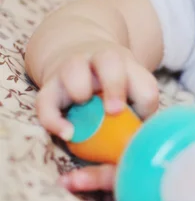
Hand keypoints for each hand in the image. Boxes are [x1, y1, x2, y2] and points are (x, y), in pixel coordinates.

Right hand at [35, 41, 158, 146]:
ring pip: (73, 68)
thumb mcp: (133, 94)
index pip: (144, 81)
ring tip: (87, 116)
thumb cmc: (116, 87)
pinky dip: (54, 119)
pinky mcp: (50, 87)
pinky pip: (45, 101)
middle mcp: (100, 60)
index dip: (144, 99)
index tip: (140, 115)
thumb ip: (139, 113)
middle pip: (109, 60)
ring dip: (80, 90)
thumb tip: (140, 140)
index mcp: (128, 66)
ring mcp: (73, 68)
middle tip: (115, 111)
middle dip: (114, 86)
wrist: (82, 63)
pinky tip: (68, 134)